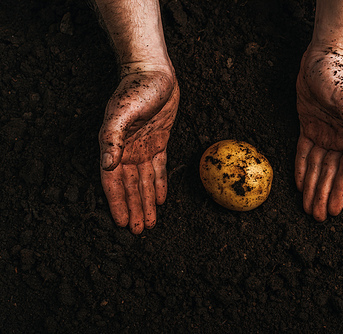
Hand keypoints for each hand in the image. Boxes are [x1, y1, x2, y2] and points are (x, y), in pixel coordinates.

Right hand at [99, 66, 178, 233]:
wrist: (153, 72)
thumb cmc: (136, 89)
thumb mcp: (122, 113)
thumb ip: (112, 139)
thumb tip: (107, 166)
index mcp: (115, 147)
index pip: (114, 182)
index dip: (118, 203)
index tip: (123, 223)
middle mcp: (128, 151)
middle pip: (130, 187)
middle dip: (134, 209)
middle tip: (139, 231)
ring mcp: (143, 147)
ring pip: (145, 182)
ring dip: (146, 202)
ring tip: (150, 222)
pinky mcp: (159, 141)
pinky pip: (159, 168)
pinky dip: (159, 184)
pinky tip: (160, 199)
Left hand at [295, 47, 342, 221]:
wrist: (322, 57)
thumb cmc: (339, 77)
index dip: (340, 191)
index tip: (335, 210)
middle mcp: (340, 138)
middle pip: (329, 173)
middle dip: (323, 195)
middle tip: (317, 217)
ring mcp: (324, 133)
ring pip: (316, 166)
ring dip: (312, 186)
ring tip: (308, 207)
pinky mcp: (309, 126)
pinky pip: (304, 152)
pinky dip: (301, 168)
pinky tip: (299, 184)